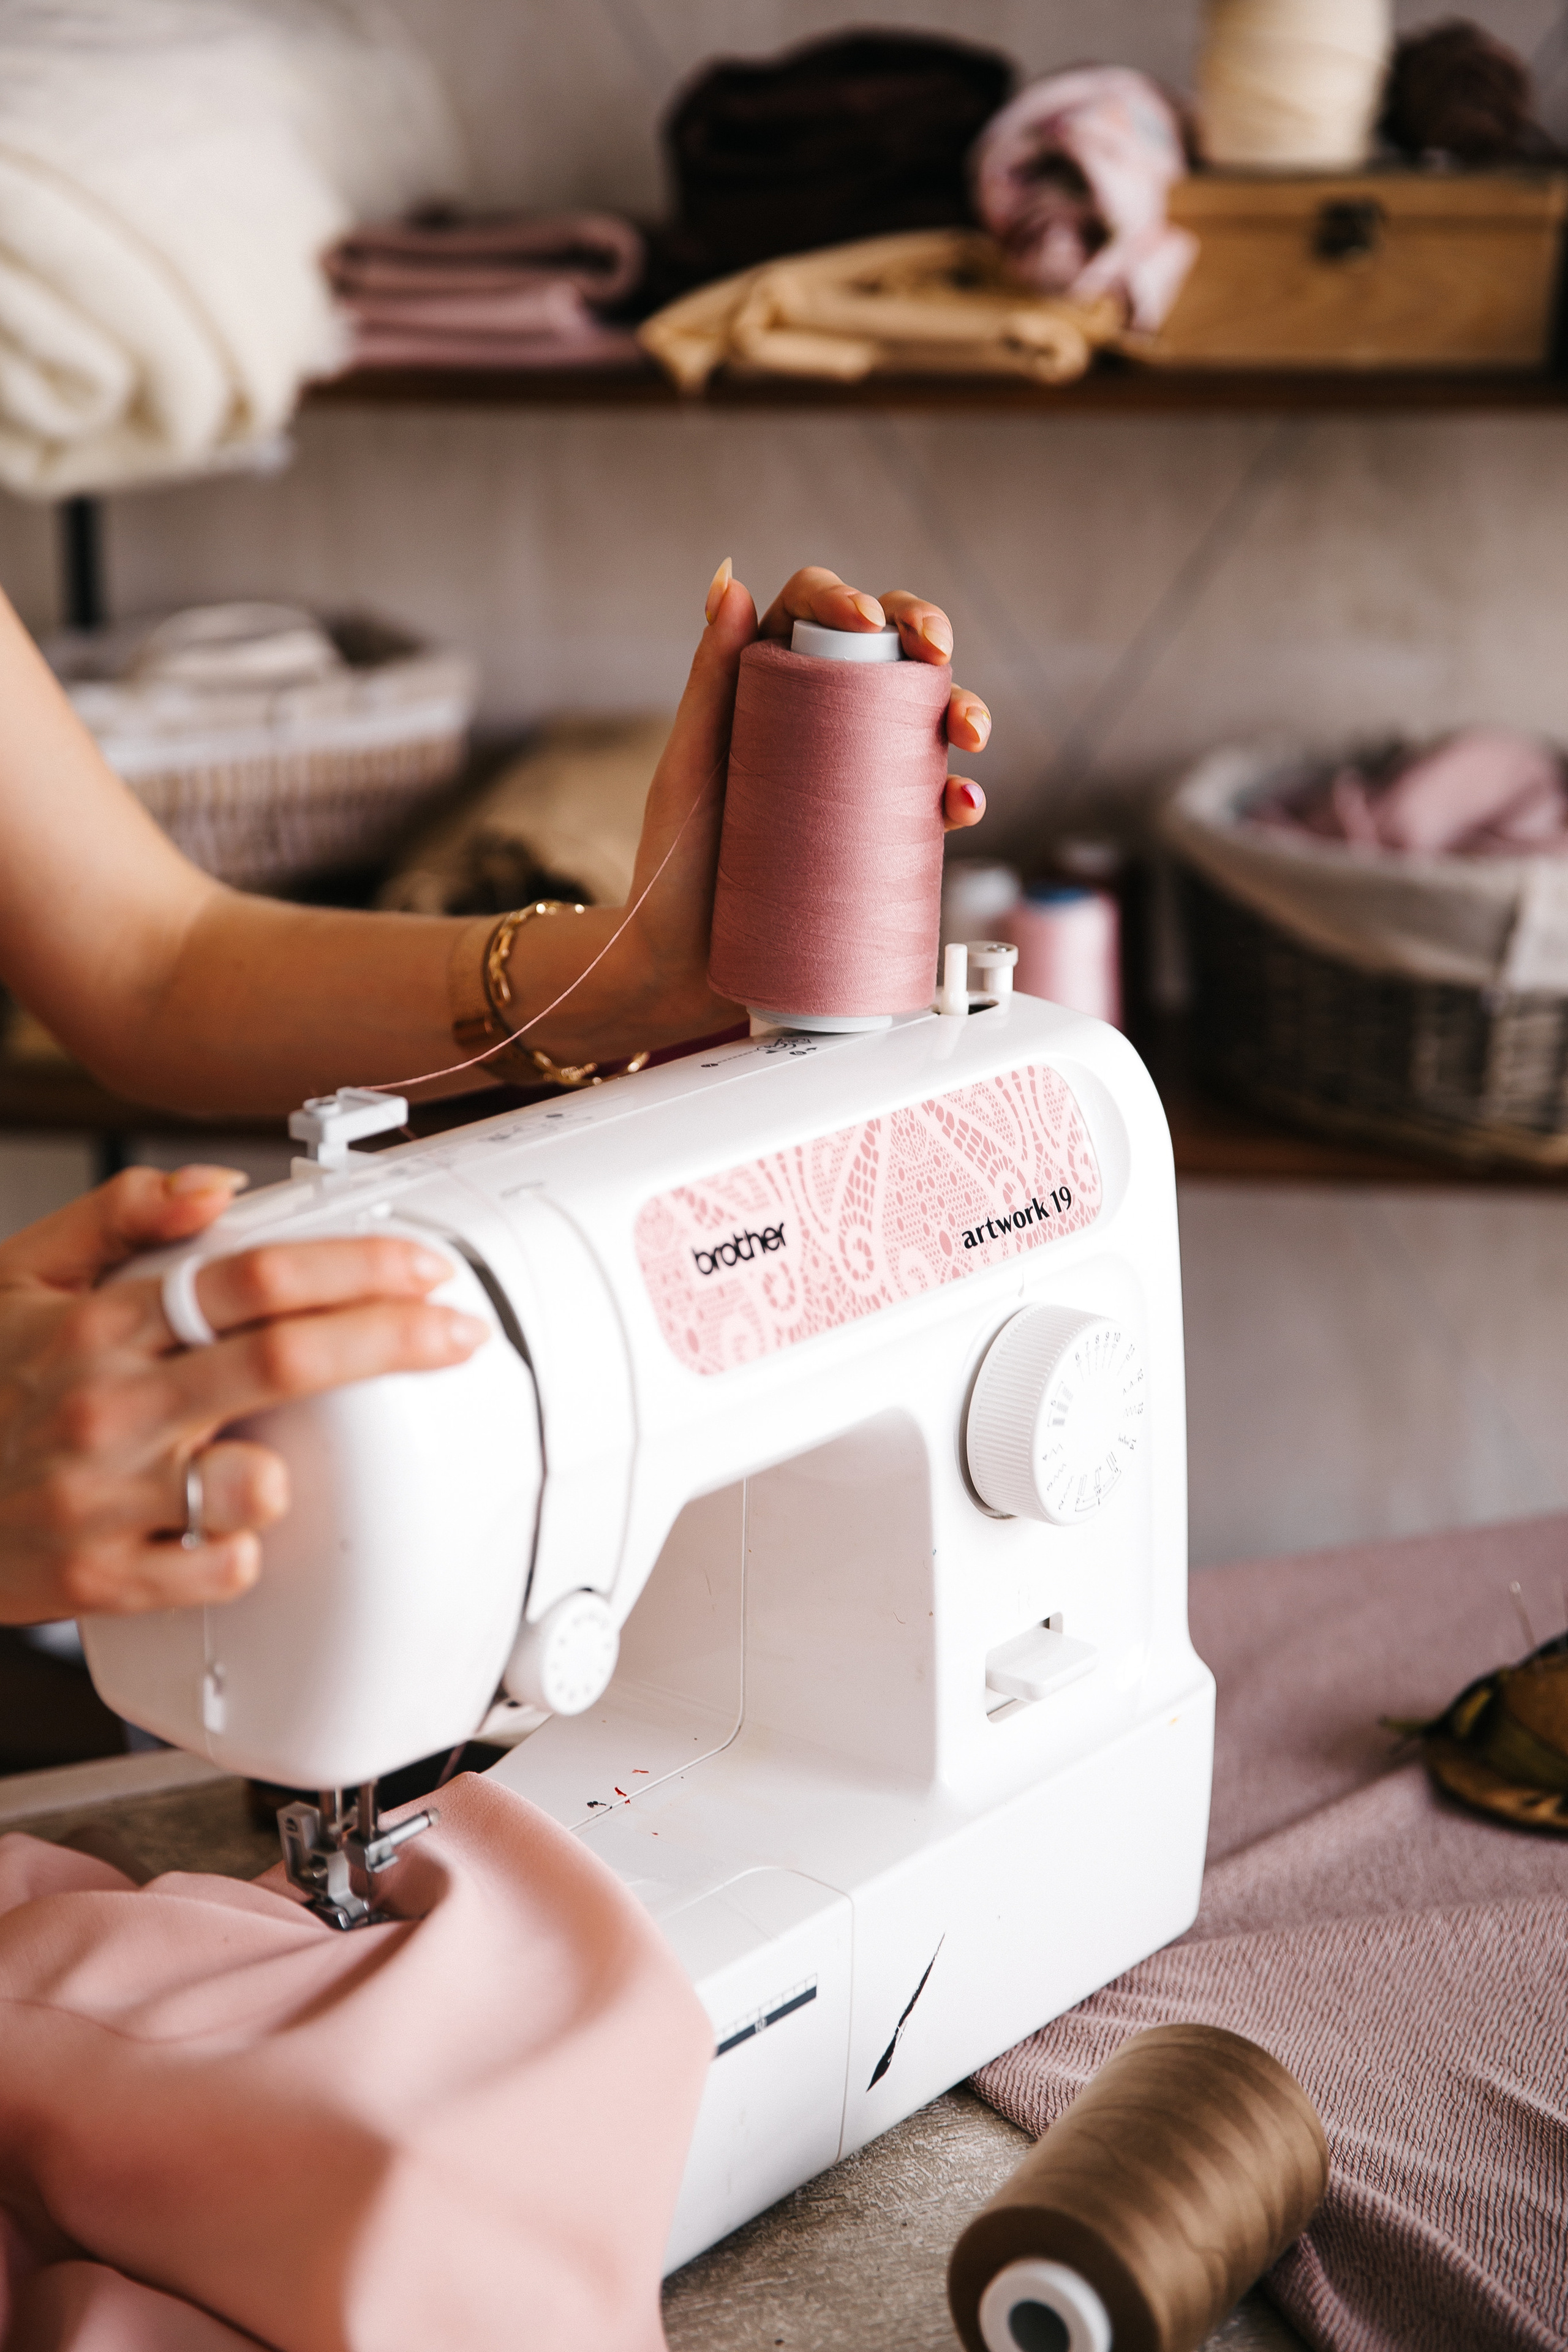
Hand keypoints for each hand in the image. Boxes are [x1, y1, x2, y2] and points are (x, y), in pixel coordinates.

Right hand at [0, 1165, 487, 1624]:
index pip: (249, 1278)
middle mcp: (108, 1407)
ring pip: (258, 1482)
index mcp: (97, 1323)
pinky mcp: (105, 1582)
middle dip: (391, 1340)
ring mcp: (107, 1499)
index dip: (354, 1267)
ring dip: (294, 1466)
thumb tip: (220, 1187)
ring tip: (281, 1455)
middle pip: (285, 1361)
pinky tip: (221, 1521)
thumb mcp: (20, 1274)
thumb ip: (122, 1214)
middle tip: (452, 1333)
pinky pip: (223, 1568)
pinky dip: (243, 1545)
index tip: (421, 1267)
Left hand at [529, 563, 989, 1061]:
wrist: (682, 973)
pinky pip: (932, 806)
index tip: (867, 623)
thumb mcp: (689, 767)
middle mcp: (816, 722)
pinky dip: (961, 797)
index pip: (816, 615)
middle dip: (929, 642)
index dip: (851, 600)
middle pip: (886, 657)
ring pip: (924, 723)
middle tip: (938, 657)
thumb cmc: (672, 869)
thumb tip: (729, 581)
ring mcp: (852, 780)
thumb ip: (708, 679)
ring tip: (967, 740)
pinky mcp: (877, 838)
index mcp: (765, 686)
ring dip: (963, 712)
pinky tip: (964, 805)